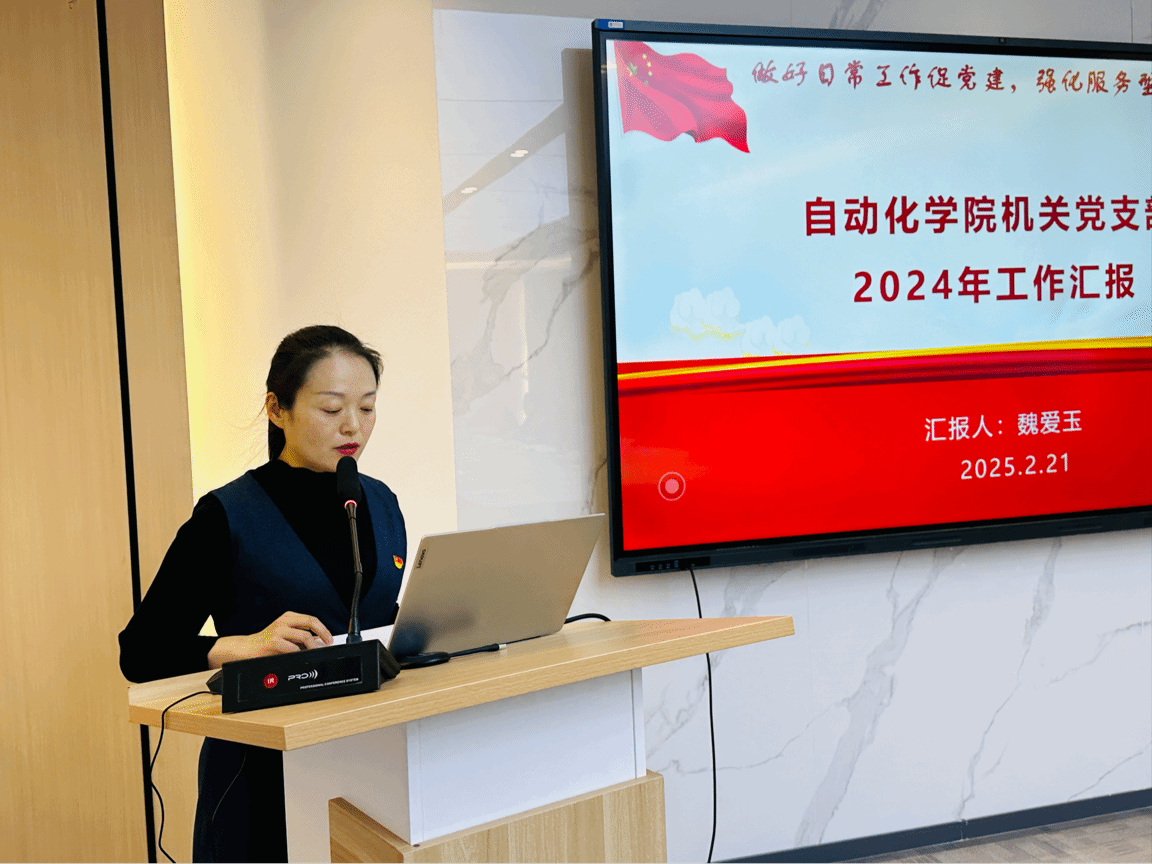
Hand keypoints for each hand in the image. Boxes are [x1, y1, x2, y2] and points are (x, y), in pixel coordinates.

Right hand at [207, 612, 332, 667]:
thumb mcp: (284, 634)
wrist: (246, 649)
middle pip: (311, 622)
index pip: (311, 619)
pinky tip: (300, 657)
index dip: (323, 628)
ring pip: (304, 636)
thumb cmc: (266, 643)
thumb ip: (299, 635)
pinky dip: (300, 653)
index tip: (329, 638)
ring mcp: (278, 631)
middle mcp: (284, 621)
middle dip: (323, 633)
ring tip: (314, 653)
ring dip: (312, 646)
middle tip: (327, 643)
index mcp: (288, 617)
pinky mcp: (273, 642)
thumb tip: (319, 642)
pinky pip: (293, 648)